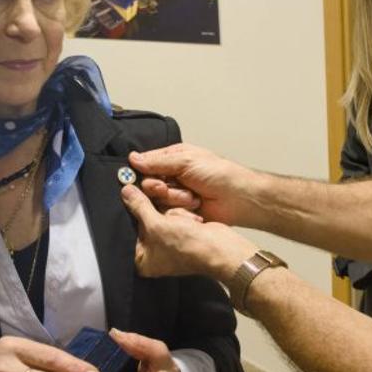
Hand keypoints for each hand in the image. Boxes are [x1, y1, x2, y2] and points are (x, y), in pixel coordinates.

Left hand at [122, 184, 256, 280]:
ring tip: (182, 224)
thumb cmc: (188, 246)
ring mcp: (167, 244)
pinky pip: (173, 216)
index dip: (132, 213)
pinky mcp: (180, 234)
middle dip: (158, 214)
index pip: (128, 230)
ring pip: (160, 215)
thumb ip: (139, 206)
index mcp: (141, 260)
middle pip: (144, 221)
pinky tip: (190, 223)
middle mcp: (152, 254)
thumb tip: (126, 192)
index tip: (134, 196)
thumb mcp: (156, 224)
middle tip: (167, 216)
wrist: (220, 248)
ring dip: (172, 214)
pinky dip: (181, 215)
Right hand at [129, 143, 256, 223]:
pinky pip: (167, 213)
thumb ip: (158, 161)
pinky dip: (179, 211)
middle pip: (148, 184)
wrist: (238, 199)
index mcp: (173, 159)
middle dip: (159, 187)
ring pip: (157, 200)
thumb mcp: (187, 161)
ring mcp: (176, 194)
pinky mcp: (180, 212)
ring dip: (174, 199)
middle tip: (169, 188)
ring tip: (192, 198)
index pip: (146, 163)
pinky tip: (193, 208)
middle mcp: (172, 176)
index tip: (146, 176)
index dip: (143, 171)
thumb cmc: (219, 174)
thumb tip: (133, 158)